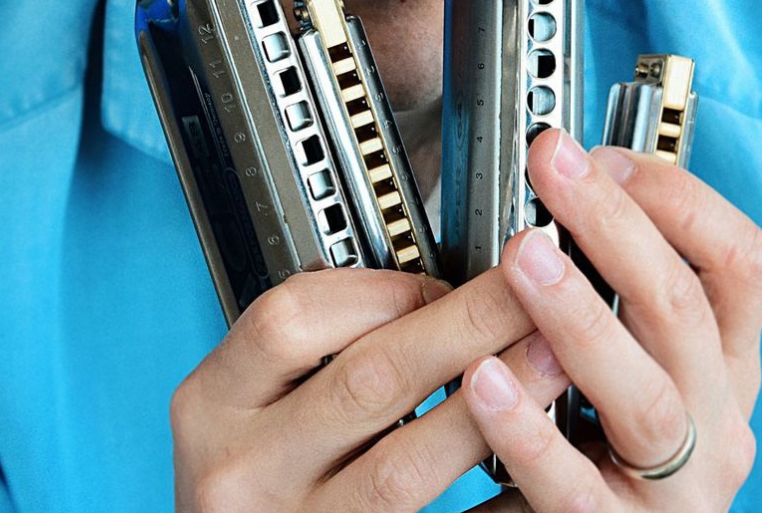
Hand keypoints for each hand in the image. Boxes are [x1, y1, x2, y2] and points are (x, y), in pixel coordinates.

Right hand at [170, 263, 570, 510]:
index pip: (292, 317)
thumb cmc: (253, 478)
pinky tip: (523, 454)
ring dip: (491, 403)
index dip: (380, 290)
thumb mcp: (249, 406)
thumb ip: (311, 354)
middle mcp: (240, 470)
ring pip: (404, 465)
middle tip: (531, 291)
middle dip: (464, 326)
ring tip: (550, 361)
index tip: (445, 278)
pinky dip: (478, 484)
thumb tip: (426, 291)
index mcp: (211, 405)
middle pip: (365, 380)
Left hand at [461, 129, 761, 511]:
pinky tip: (481, 381)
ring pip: (645, 397)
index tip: (603, 157)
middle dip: (614, 225)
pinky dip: (528, 430)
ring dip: (581, 317)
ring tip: (522, 257)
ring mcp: (676, 486)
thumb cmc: (608, 439)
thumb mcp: (635, 357)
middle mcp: (714, 417)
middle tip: (551, 167)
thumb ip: (614, 288)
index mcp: (719, 359)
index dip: (677, 197)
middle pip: (683, 310)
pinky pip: (574, 488)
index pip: (738, 261)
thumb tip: (559, 180)